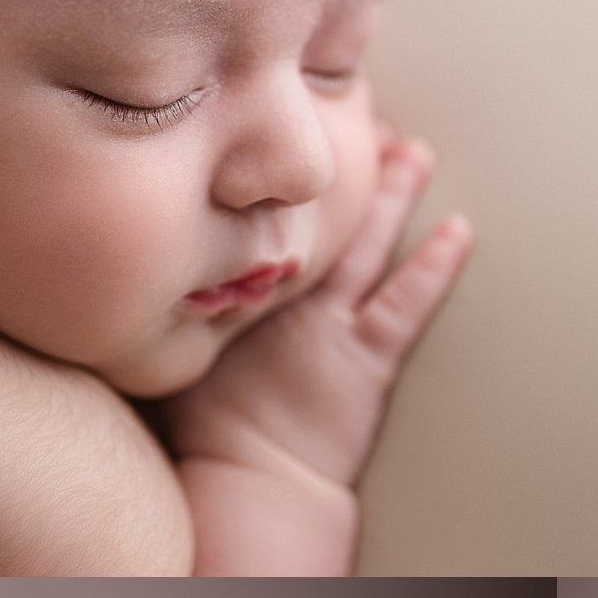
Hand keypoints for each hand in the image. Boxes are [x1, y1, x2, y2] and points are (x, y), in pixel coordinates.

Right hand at [161, 129, 472, 492]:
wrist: (247, 482)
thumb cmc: (204, 435)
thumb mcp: (174, 355)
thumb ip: (171, 312)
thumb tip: (138, 277)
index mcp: (234, 289)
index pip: (258, 215)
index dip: (279, 177)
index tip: (289, 132)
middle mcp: (284, 295)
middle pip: (317, 214)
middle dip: (340, 165)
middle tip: (361, 115)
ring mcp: (329, 324)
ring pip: (367, 245)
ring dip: (393, 196)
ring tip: (413, 152)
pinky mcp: (368, 358)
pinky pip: (407, 302)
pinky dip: (435, 265)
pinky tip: (458, 231)